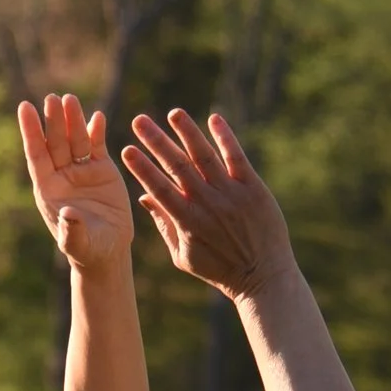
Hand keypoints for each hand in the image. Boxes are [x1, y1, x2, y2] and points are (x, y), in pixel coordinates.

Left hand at [18, 92, 133, 277]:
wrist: (107, 251)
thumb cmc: (86, 250)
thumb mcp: (78, 243)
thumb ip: (71, 230)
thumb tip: (68, 214)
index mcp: (48, 189)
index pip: (37, 154)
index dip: (30, 131)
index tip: (24, 107)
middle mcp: (62, 175)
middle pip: (55, 142)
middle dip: (53, 121)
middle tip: (51, 98)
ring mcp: (82, 171)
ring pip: (75, 140)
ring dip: (73, 120)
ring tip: (70, 99)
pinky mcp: (102, 170)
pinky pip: (97, 146)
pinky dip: (96, 131)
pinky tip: (96, 116)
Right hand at [123, 110, 295, 297]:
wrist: (263, 276)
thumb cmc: (219, 270)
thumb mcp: (183, 255)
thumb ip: (163, 225)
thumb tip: (143, 198)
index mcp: (186, 222)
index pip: (158, 188)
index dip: (141, 168)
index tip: (126, 149)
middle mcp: (207, 204)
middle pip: (177, 167)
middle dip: (156, 142)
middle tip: (139, 120)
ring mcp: (231, 195)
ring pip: (205, 157)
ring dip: (188, 133)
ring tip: (174, 113)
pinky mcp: (253, 189)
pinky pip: (237, 158)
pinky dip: (225, 138)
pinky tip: (214, 119)